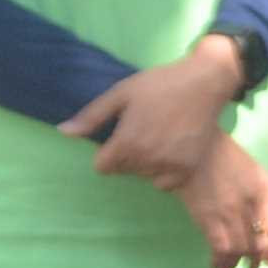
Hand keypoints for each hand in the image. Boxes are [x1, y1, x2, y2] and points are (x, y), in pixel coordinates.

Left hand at [67, 39, 252, 193]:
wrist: (204, 83)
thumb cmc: (159, 84)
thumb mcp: (121, 93)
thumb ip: (92, 116)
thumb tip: (63, 132)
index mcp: (127, 141)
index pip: (102, 166)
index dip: (106, 152)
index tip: (119, 135)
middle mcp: (147, 158)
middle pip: (123, 170)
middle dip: (126, 155)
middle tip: (143, 130)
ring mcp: (169, 165)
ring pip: (144, 176)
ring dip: (145, 162)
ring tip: (157, 137)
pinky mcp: (187, 169)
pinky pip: (164, 184)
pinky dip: (163, 172)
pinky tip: (170, 150)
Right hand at [177, 141, 267, 267]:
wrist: (188, 148)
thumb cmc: (217, 154)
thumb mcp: (248, 169)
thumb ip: (256, 194)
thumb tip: (259, 223)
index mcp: (262, 187)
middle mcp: (250, 203)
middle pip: (258, 240)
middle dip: (257, 262)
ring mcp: (229, 212)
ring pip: (240, 248)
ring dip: (238, 265)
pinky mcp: (208, 219)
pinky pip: (220, 247)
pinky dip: (220, 261)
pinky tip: (217, 267)